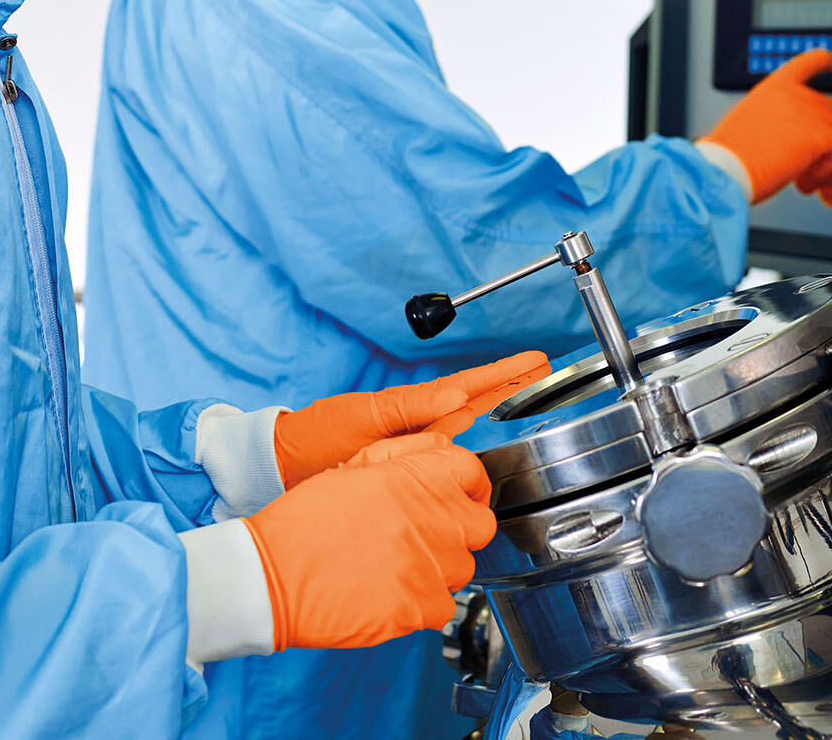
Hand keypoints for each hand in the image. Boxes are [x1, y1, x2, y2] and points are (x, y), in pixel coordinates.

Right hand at [246, 433, 496, 649]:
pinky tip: (393, 592)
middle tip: (427, 532)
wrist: (274, 575)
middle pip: (480, 523)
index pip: (473, 472)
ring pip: (463, 566)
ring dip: (441, 565)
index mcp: (421, 476)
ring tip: (399, 563)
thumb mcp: (355, 466)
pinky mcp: (423, 607)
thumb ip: (408, 452)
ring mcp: (435, 566)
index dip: (465, 484)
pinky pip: (443, 604)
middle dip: (460, 526)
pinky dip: (425, 601)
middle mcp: (438, 518)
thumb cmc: (306, 520)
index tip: (454, 495)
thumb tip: (442, 449)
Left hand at [274, 350, 548, 485]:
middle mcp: (421, 426)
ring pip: (469, 426)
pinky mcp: (406, 470)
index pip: (468, 387)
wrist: (283, 468)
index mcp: (413, 407)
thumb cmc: (316, 438)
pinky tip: (488, 449)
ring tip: (532, 396)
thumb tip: (457, 398)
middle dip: (512, 387)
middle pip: (478, 402)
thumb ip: (410, 408)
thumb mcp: (363, 417)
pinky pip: (452, 456)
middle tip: (548, 372)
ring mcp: (415, 447)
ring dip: (501, 411)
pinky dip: (476, 448)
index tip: (535, 360)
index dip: (503, 375)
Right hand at [699, 50, 831, 205]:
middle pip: (827, 108)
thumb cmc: (731, 152)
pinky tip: (805, 182)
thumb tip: (794, 138)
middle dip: (820, 135)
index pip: (809, 62)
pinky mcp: (824, 137)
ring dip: (824, 156)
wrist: (729, 166)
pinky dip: (825, 172)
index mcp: (776, 86)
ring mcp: (813, 114)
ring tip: (801, 175)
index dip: (825, 61)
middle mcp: (797, 94)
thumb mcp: (750, 121)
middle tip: (801, 160)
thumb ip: (776, 119)